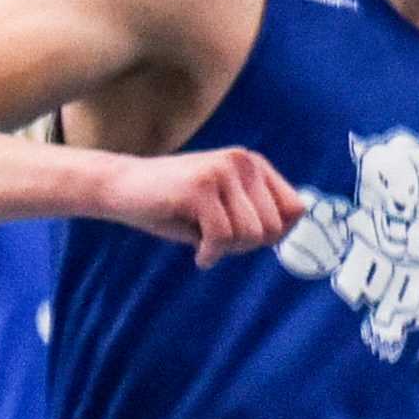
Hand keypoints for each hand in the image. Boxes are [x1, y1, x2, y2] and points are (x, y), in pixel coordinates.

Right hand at [95, 146, 302, 265]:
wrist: (122, 188)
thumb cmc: (174, 205)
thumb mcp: (223, 207)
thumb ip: (255, 216)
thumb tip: (285, 232)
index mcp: (253, 164)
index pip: (295, 208)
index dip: (276, 234)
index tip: (245, 241)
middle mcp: (242, 162)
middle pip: (272, 227)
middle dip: (246, 246)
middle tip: (218, 245)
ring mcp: (220, 172)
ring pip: (248, 235)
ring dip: (226, 251)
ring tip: (206, 244)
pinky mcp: (198, 189)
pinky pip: (221, 238)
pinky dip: (210, 255)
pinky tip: (198, 254)